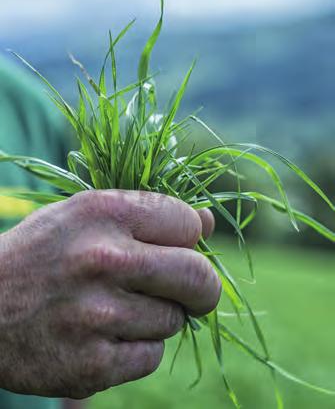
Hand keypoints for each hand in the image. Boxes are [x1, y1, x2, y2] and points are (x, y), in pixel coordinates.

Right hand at [0, 190, 219, 397]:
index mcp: (102, 213)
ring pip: (174, 320)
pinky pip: (151, 356)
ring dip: (160, 314)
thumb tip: (208, 221)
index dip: (190, 235)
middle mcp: (102, 260)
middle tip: (192, 289)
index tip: (180, 246)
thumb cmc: (43, 253)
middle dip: (203, 285)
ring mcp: (97, 317)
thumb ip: (150, 215)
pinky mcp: (92, 366)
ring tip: (121, 307)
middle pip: (198, 277)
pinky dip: (140, 346)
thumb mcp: (86, 216)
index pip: (187, 223)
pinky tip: (107, 334)